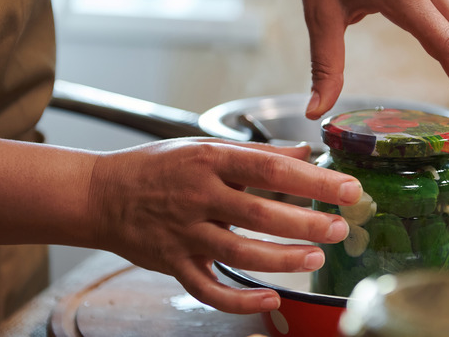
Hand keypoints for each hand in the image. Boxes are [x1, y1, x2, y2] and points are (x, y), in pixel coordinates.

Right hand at [87, 138, 362, 313]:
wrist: (100, 194)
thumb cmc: (156, 167)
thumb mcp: (203, 147)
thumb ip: (255, 153)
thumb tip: (304, 151)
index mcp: (210, 160)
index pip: (271, 167)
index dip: (314, 179)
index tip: (348, 188)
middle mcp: (198, 196)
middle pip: (261, 213)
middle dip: (306, 223)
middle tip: (339, 228)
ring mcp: (184, 233)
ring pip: (240, 254)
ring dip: (283, 259)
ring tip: (315, 258)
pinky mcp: (173, 263)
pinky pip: (209, 289)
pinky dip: (240, 300)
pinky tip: (272, 299)